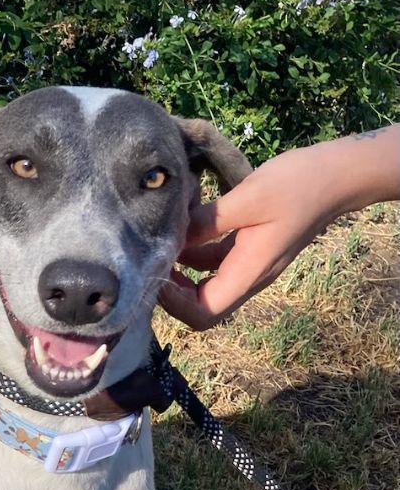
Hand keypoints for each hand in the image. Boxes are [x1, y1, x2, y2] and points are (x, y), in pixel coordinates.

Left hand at [160, 126, 399, 329]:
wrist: (338, 175)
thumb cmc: (298, 185)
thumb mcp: (249, 199)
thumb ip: (207, 221)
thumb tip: (169, 237)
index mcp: (249, 273)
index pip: (205, 313)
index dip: (175, 304)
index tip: (157, 274)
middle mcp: (248, 276)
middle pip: (202, 306)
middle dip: (172, 292)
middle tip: (151, 261)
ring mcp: (249, 264)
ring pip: (205, 285)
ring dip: (180, 271)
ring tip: (160, 243)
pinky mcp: (249, 249)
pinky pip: (214, 263)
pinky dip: (194, 253)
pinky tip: (182, 228)